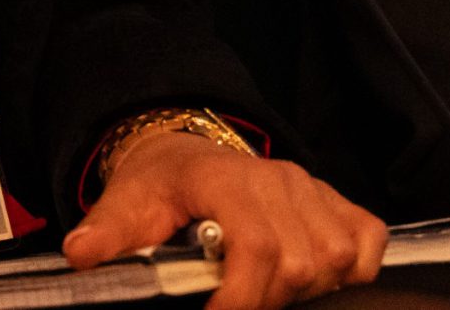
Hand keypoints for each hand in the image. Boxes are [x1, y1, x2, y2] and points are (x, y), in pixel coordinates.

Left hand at [63, 130, 386, 309]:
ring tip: (266, 292)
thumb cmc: (160, 185)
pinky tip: (314, 279)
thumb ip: (109, 233)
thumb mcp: (126, 204)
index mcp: (222, 178)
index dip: (243, 298)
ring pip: (336, 257)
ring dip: (306, 289)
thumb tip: (82, 254)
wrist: (185, 154)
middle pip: (298, 263)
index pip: (255, 246)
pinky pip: (367, 238)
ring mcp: (309, 187)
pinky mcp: (334, 198)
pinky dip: (353, 269)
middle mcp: (275, 178)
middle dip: (267, 300)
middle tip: (236, 302)